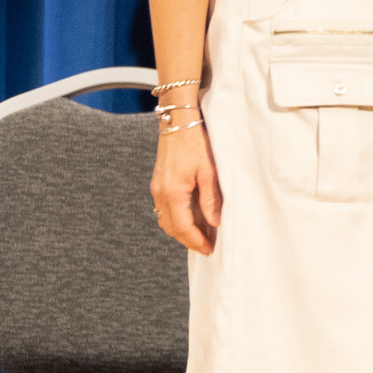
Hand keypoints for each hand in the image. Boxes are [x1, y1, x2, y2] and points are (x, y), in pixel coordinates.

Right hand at [151, 121, 222, 254]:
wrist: (178, 122)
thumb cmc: (196, 144)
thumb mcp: (209, 172)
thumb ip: (211, 199)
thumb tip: (215, 223)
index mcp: (172, 192)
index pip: (182, 227)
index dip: (196, 241)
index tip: (209, 250)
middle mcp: (159, 193)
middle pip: (171, 227)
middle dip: (189, 240)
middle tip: (207, 248)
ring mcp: (157, 188)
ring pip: (166, 220)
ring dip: (183, 231)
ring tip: (203, 236)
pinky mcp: (159, 183)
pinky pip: (165, 209)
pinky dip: (178, 219)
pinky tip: (194, 219)